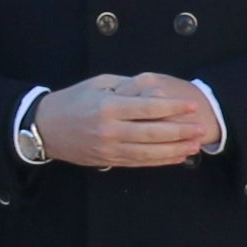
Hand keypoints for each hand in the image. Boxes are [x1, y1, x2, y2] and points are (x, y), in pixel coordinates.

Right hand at [30, 73, 217, 170]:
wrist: (45, 127)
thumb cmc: (73, 100)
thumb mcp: (98, 83)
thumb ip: (127, 86)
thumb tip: (154, 91)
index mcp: (108, 107)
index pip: (147, 108)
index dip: (173, 107)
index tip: (192, 105)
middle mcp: (110, 130)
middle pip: (153, 133)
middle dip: (181, 131)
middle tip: (201, 127)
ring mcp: (109, 148)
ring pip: (149, 151)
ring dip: (175, 149)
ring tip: (196, 145)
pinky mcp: (108, 160)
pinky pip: (139, 162)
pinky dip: (160, 160)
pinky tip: (177, 157)